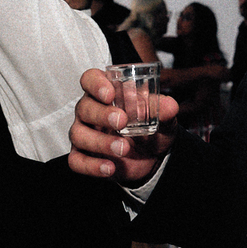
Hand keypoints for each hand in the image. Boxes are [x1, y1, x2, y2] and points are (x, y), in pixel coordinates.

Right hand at [67, 68, 178, 185]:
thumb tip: (169, 106)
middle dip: (102, 114)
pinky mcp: (84, 156)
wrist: (153, 157)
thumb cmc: (151, 127)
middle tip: (122, 122)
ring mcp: (84, 133)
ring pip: (79, 134)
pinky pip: (77, 161)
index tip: (110, 93)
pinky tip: (110, 168)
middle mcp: (90, 110)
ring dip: (100, 142)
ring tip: (124, 148)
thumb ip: (163, 110)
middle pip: (84, 107)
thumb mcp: (161, 118)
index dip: (96, 84)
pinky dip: (92, 166)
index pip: (90, 79)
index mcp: (105, 92)